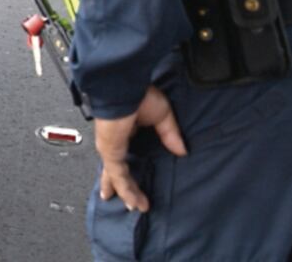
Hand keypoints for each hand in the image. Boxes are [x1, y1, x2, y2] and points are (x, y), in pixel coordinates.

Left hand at [94, 86, 186, 212]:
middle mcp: (115, 138)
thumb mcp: (161, 115)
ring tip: (135, 207)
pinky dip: (126, 190)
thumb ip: (169, 134)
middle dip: (116, 183)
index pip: (124, 152)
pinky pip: (118, 176)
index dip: (129, 164)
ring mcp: (111, 145)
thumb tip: (181, 150)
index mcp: (124, 128)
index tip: (135, 177)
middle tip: (123, 199)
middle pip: (114, 167)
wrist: (123, 85)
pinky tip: (134, 202)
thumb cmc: (137, 91)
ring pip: (115, 174)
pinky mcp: (110, 150)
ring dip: (126, 192)